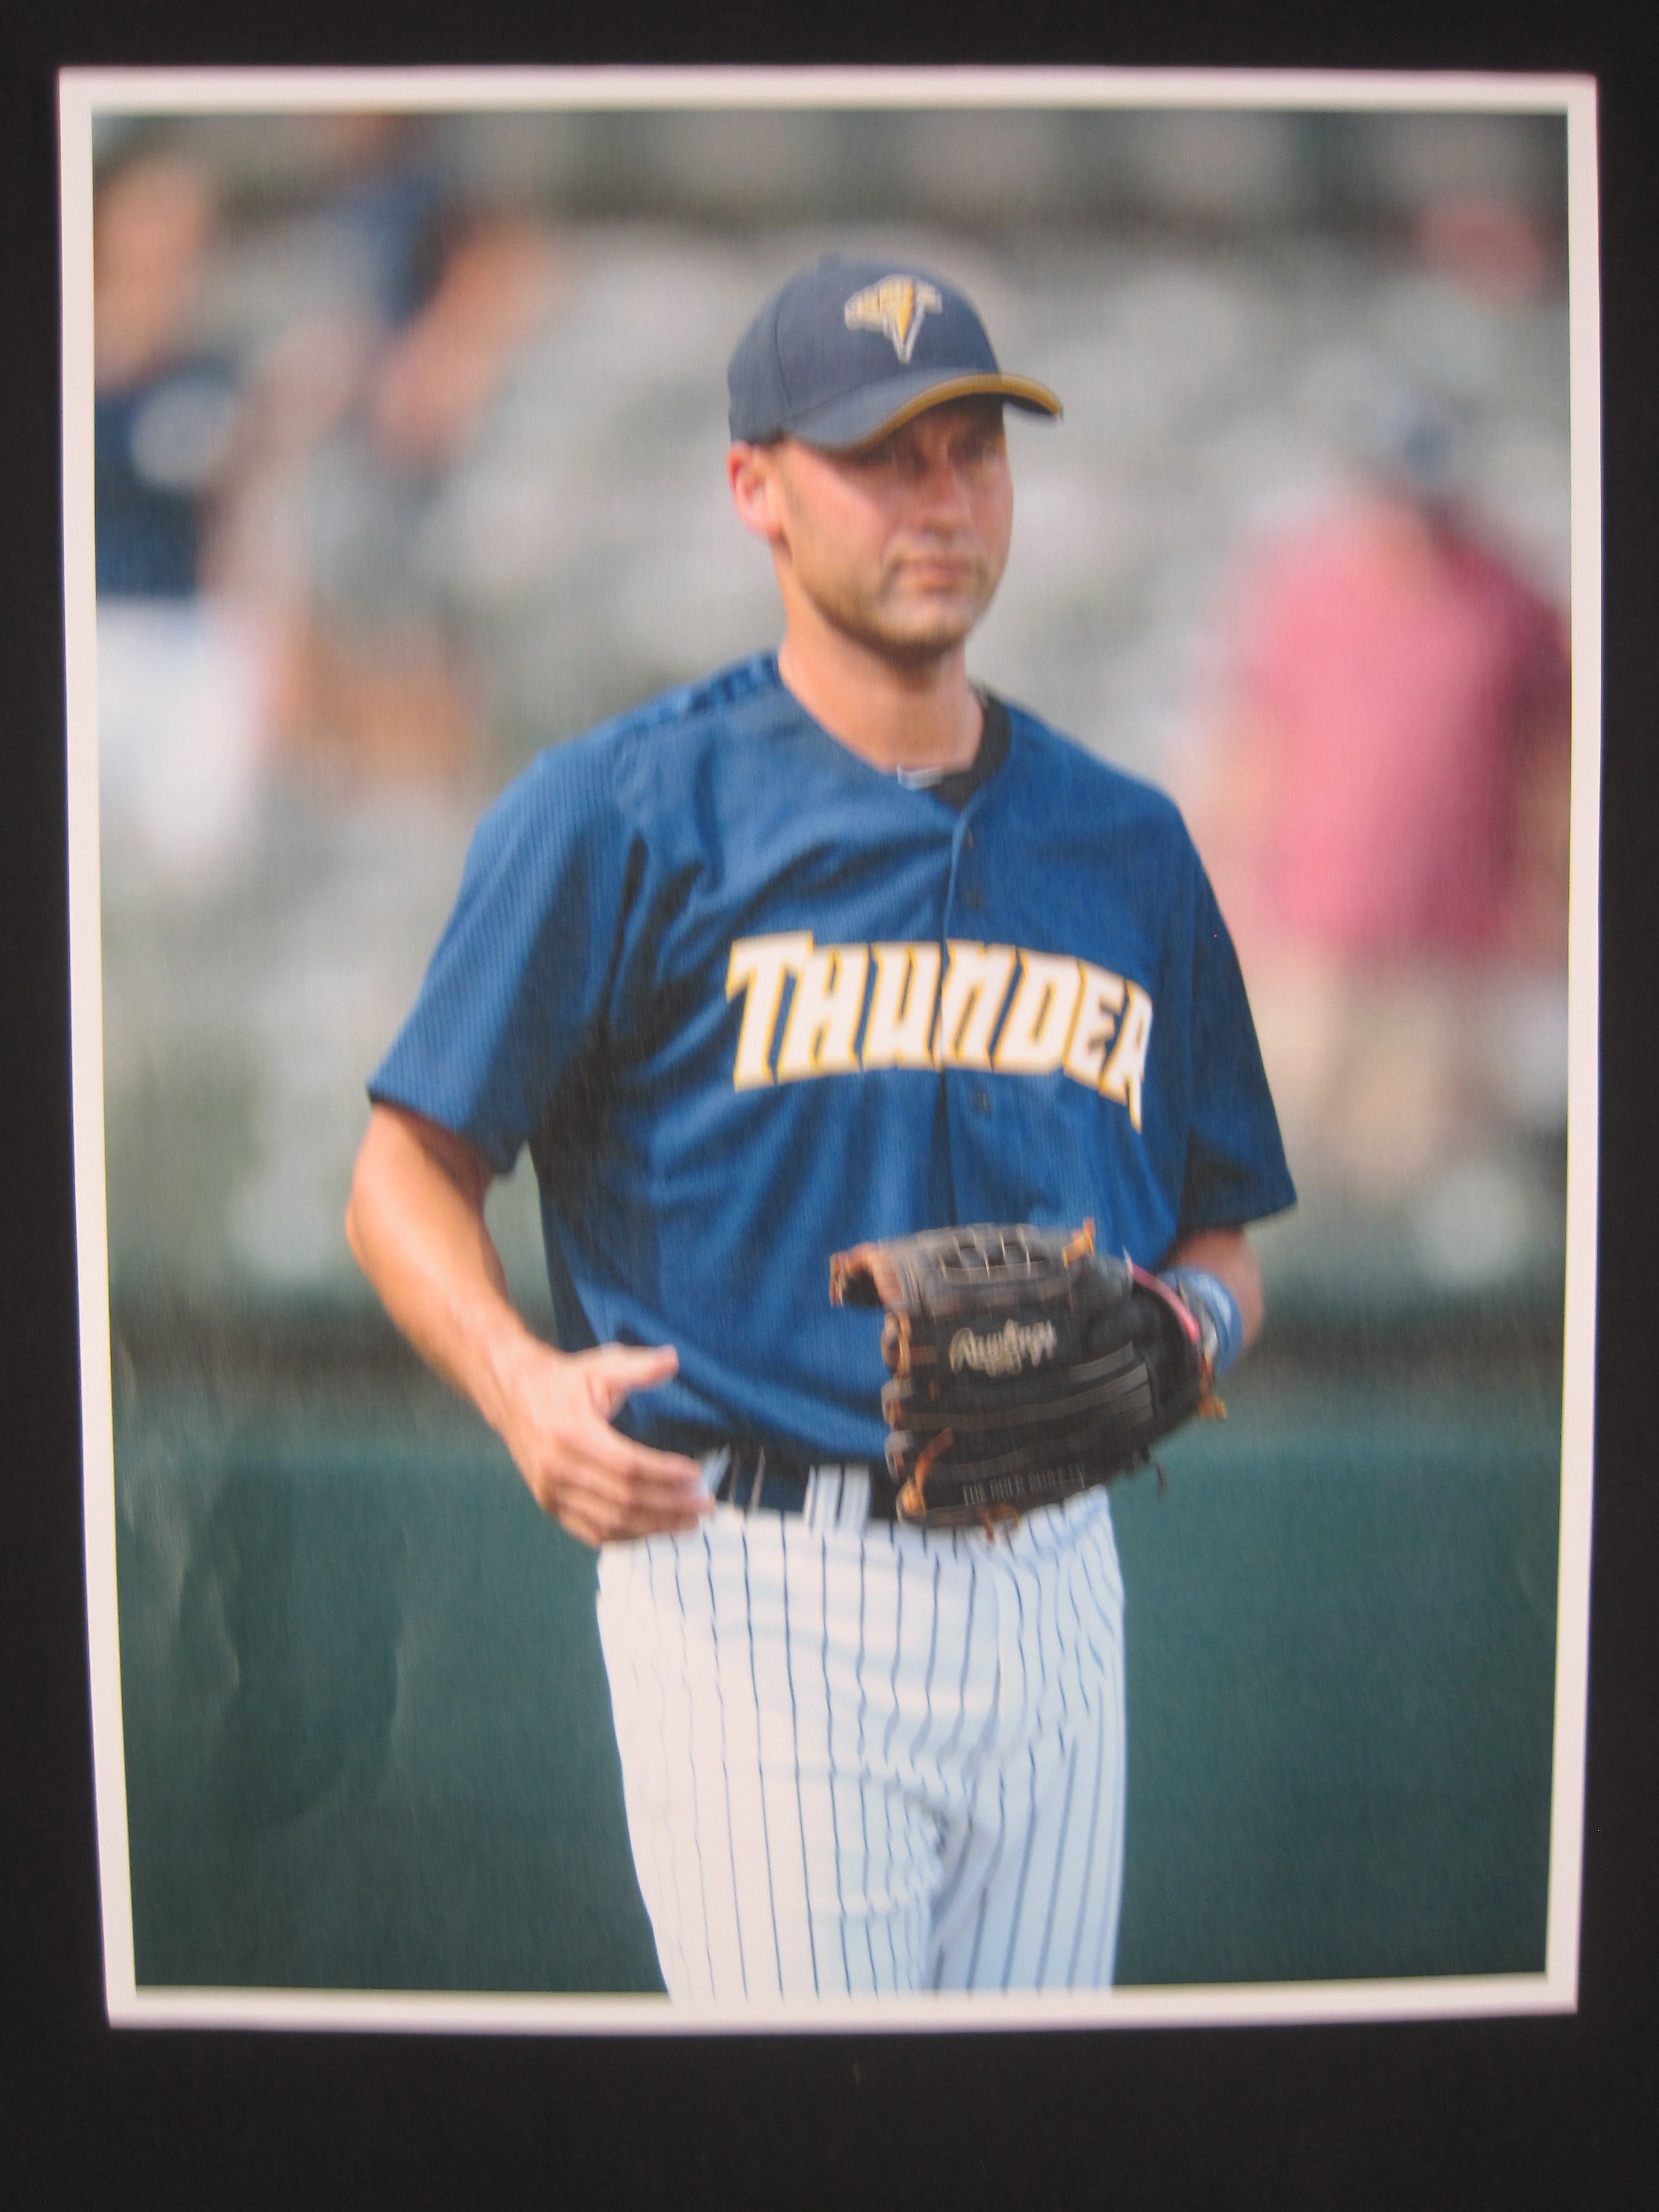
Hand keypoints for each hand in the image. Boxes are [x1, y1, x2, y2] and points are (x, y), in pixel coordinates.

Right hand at [490, 1337, 711, 1547]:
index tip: (696, 1476)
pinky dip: (626, 1537)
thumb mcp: (599, 1365)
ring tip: (689, 1524)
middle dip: (670, 1506)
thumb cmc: (563, 1381)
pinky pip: (591, 1532)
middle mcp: (558, 1468)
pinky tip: (655, 1531)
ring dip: (654, 1528)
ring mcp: (550, 1492)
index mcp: (572, 1433)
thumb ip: (638, 1366)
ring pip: (610, 1523)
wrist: (513, 1394)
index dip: (665, 1474)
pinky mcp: (549, 1505)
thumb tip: (674, 1359)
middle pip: (624, 1499)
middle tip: (705, 1507)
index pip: (628, 1465)